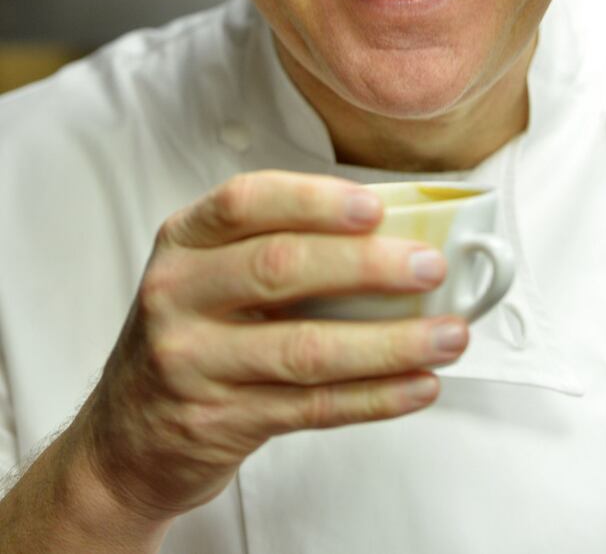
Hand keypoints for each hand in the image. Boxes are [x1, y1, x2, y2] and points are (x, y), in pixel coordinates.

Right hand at [76, 171, 468, 524]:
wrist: (126, 434)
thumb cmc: (192, 332)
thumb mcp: (210, 273)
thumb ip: (280, 245)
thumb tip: (396, 231)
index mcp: (185, 240)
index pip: (247, 202)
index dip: (314, 200)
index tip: (375, 207)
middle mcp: (180, 295)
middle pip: (281, 269)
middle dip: (367, 266)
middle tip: (430, 267)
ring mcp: (194, 363)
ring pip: (306, 349)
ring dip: (390, 342)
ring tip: (449, 335)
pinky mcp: (220, 422)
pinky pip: (312, 408)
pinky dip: (376, 396)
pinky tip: (419, 384)